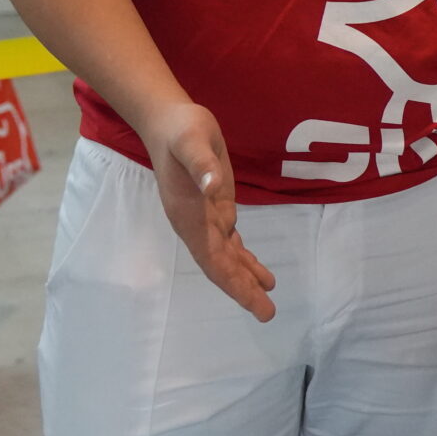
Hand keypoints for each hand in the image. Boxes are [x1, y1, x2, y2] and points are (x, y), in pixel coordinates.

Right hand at [142, 102, 272, 320]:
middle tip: (267, 313)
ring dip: (245, 278)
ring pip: (227, 257)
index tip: (252, 300)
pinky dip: (244, 259)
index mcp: (189, 215)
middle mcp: (196, 224)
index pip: (212, 258)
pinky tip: (258, 273)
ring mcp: (205, 218)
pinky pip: (230, 242)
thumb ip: (202, 164)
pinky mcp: (216, 208)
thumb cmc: (181, 130)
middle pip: (221, 265)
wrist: (169, 121)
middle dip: (242, 289)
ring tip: (267, 299)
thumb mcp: (192, 141)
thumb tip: (213, 187)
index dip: (232, 281)